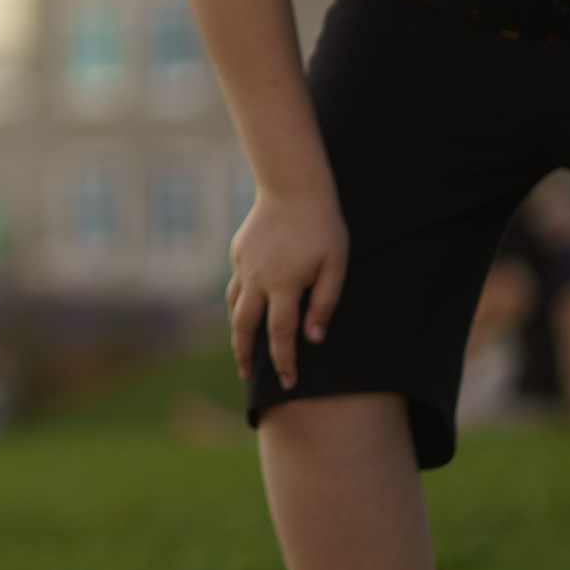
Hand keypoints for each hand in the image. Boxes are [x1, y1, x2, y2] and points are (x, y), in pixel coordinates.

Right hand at [227, 186, 348, 389]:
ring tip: (242, 350)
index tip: (289, 383)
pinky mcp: (238, 252)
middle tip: (248, 376)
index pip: (280, 335)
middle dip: (246, 355)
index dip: (284, 362)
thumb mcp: (335, 265)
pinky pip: (236, 284)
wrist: (292, 186)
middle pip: (244, 327)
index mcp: (283, 285)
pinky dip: (238, 303)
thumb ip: (324, 304)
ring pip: (233, 307)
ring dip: (237, 332)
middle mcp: (257, 279)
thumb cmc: (322, 227)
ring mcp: (243, 264)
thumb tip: (314, 339)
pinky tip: (246, 309)